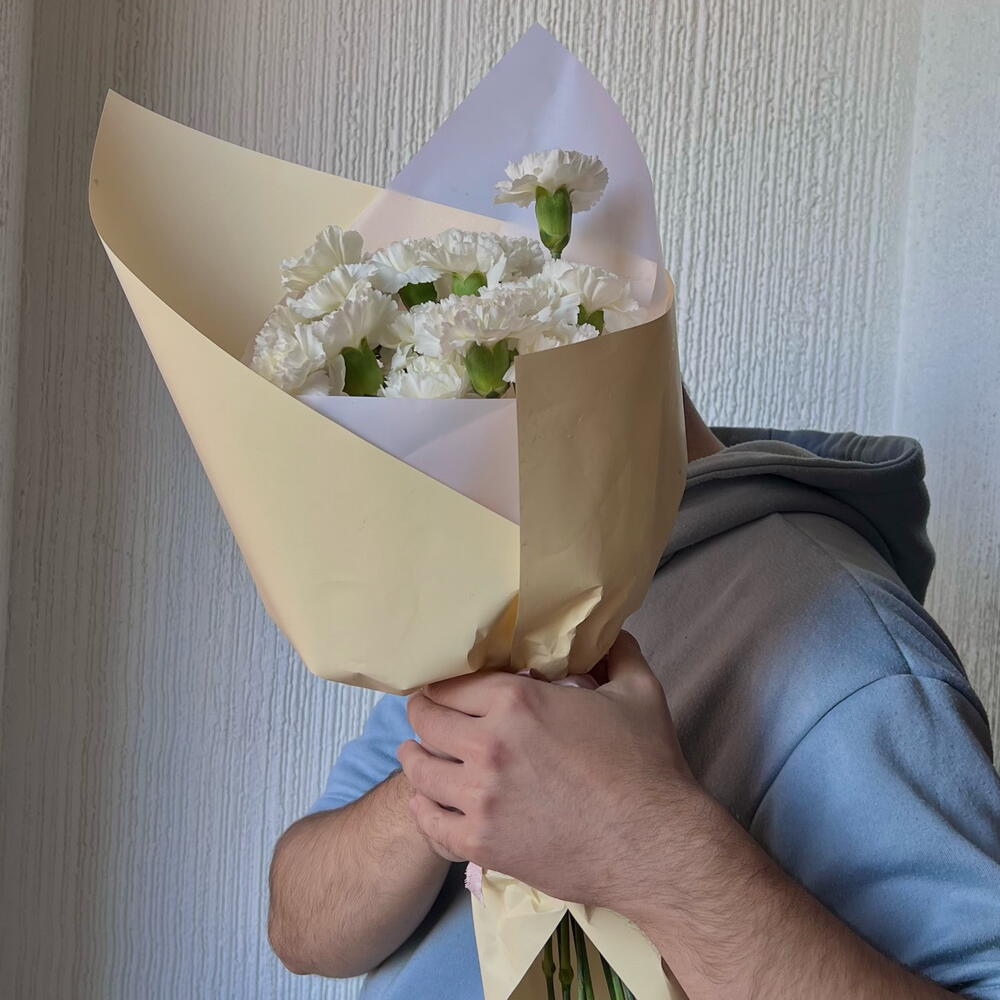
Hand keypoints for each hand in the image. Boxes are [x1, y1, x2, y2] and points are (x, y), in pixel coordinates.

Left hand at [397, 631, 700, 908]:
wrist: (655, 845)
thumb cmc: (648, 765)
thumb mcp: (638, 690)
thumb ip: (614, 650)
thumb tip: (605, 630)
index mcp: (517, 701)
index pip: (451, 683)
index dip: (444, 683)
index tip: (444, 687)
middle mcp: (488, 746)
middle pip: (426, 720)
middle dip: (424, 713)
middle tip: (427, 715)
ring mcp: (480, 798)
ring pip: (418, 770)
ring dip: (416, 756)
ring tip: (418, 752)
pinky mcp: (482, 844)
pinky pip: (429, 823)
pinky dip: (423, 809)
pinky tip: (428, 800)